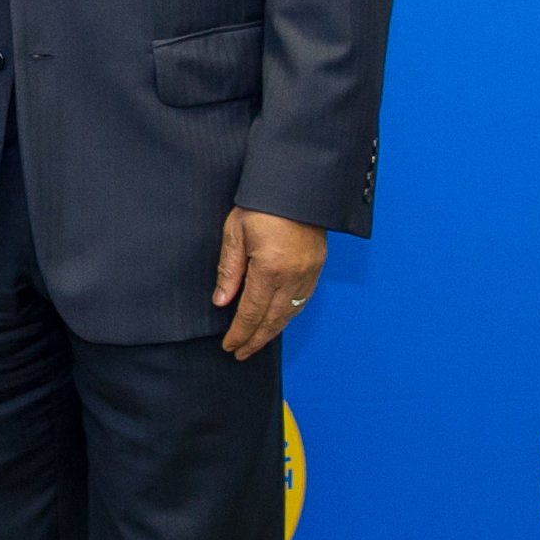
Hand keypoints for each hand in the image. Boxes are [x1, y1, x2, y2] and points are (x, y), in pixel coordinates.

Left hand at [213, 206, 326, 357]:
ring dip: (272, 332)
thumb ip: (229, 270)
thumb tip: (222, 302)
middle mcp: (293, 276)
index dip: (240, 333)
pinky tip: (278, 321)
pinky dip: (288, 315)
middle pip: (273, 320)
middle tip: (241, 354)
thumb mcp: (235, 232)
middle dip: (255, 340)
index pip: (252, 312)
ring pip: (290, 313)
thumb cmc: (261, 203)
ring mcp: (309, 272)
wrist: (296, 185)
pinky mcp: (317, 267)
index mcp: (270, 269)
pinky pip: (302, 300)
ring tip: (256, 342)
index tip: (230, 347)